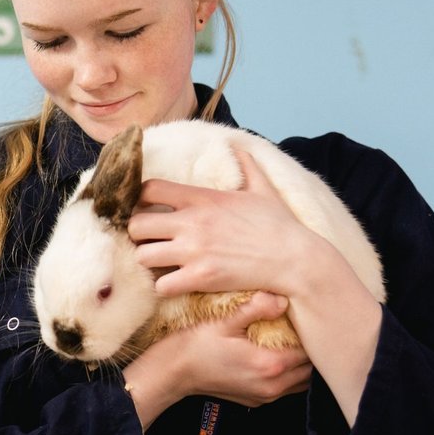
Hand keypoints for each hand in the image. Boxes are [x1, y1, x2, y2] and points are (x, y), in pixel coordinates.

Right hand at [120, 291, 311, 428]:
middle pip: (311, 368)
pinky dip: (289, 374)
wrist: (174, 371)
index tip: (309, 316)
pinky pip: (286, 389)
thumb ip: (256, 308)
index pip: (310, 350)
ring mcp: (265, 396)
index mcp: (270, 363)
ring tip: (295, 341)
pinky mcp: (257, 401)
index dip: (313, 333)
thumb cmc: (196, 344)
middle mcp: (273, 385)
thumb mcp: (225, 320)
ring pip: (302, 381)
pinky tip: (278, 355)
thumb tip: (282, 298)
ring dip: (301, 363)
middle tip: (306, 327)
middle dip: (311, 349)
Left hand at [127, 149, 315, 298]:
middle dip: (138, 234)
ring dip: (148, 262)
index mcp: (203, 198)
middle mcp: (193, 222)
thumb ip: (247, 166)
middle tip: (150, 241)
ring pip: (143, 256)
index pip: (149, 189)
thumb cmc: (280, 225)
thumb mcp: (263, 188)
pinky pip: (161, 285)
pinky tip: (175, 284)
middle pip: (136, 225)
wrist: (297, 259)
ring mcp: (195, 251)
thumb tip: (240, 147)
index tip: (148, 210)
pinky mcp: (201, 277)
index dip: (141, 200)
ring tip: (160, 265)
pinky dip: (164, 288)